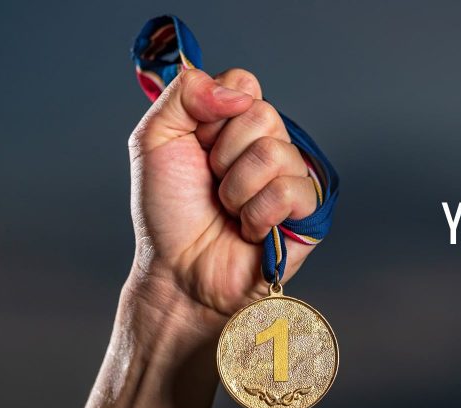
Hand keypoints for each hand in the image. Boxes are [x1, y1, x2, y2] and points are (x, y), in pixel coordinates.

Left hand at [128, 68, 318, 320]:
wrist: (178, 270)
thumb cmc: (167, 213)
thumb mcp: (154, 141)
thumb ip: (183, 95)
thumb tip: (238, 89)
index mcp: (232, 124)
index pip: (245, 84)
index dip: (217, 110)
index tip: (197, 143)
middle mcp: (266, 145)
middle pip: (263, 115)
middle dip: (224, 155)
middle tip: (212, 183)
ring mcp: (289, 177)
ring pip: (275, 153)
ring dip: (237, 189)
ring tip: (228, 211)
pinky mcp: (306, 212)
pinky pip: (290, 190)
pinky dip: (257, 214)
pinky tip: (249, 230)